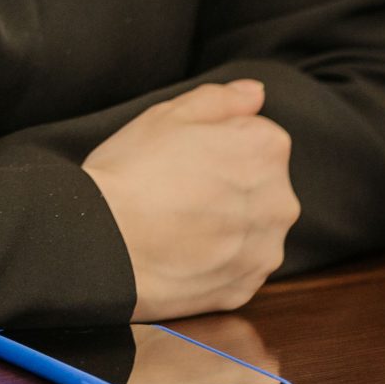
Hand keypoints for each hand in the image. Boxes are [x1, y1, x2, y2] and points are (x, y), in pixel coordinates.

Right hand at [83, 79, 297, 320]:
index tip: (184, 156)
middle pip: (260, 185)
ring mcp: (266, 250)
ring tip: (175, 225)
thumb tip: (255, 94)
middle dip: (229, 185)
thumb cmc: (130, 173)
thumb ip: (220, 99)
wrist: (103, 246)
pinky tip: (180, 254)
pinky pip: (238, 268)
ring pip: (251, 229)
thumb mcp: (167, 115)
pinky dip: (216, 262)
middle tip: (176, 189)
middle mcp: (280, 201)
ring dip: (226, 226)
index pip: (256, 136)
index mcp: (266, 149)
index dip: (215, 144)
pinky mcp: (246, 289)